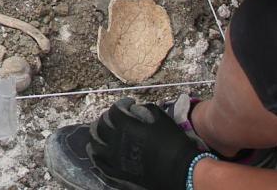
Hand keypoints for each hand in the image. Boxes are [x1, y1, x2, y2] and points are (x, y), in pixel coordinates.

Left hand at [88, 100, 210, 189]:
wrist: (181, 171)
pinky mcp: (118, 173)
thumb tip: (134, 109)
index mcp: (126, 127)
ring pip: (95, 145)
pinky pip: (100, 164)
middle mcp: (116, 143)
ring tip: (100, 132)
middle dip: (106, 118)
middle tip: (112, 117)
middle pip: (100, 126)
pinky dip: (96, 156)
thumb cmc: (173, 143)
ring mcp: (115, 160)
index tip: (129, 103)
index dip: (121, 104)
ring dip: (96, 135)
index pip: (114, 111)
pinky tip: (97, 152)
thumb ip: (145, 109)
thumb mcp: (161, 118)